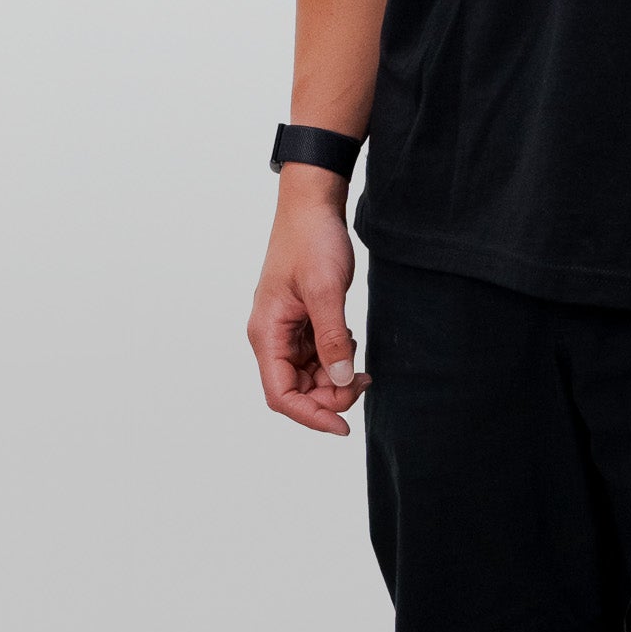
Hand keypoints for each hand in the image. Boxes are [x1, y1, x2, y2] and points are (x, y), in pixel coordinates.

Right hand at [248, 173, 366, 434]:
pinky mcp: (301, 322)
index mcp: (267, 333)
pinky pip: (316, 356)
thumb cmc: (311, 241)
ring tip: (360, 362)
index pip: (281, 394)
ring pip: (308, 375)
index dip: (310, 416)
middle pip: (296, 389)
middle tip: (363, 381)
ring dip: (335, 377)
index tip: (343, 426)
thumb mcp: (326, 291)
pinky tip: (351, 343)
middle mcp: (271, 336)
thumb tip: (342, 381)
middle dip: (329, 394)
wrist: (313, 205)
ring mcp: (286, 330)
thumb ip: (333, 340)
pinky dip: (336, 358)